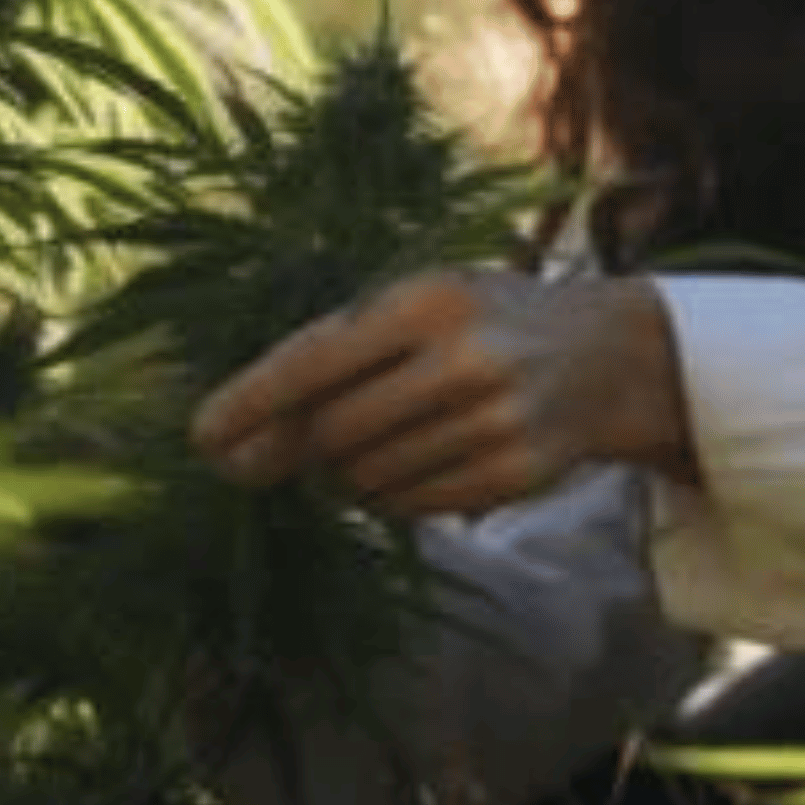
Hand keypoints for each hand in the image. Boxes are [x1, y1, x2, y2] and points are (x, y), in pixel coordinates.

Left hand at [189, 269, 695, 516]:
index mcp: (430, 299)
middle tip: (262, 459)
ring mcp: (495, 420)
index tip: (200, 437)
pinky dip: (387, 496)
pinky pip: (411, 506)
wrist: (604, 353)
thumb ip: (338, 350)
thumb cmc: (482, 320)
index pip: (317, 359)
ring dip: (339, 476)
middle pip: (333, 431)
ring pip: (367, 477)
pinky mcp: (515, 472)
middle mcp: (465, 358)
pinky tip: (403, 465)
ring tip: (358, 448)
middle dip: (289, 451)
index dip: (251, 402)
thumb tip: (237, 436)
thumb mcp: (419, 301)